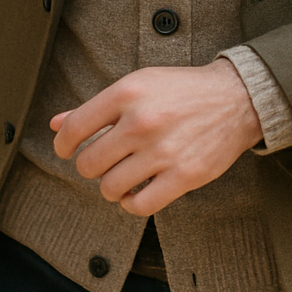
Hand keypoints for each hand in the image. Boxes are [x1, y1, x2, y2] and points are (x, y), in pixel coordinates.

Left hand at [50, 58, 261, 215]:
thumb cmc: (181, 91)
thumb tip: (56, 124)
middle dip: (91, 167)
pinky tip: (137, 192)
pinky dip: (131, 204)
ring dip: (111, 187)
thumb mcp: (138, 85)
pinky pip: (139, 206)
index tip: (69, 151)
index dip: (64, 146)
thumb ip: (96, 107)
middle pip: (88, 164)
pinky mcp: (184, 175)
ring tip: (123, 176)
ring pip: (110, 188)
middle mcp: (141, 121)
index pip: (73, 129)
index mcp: (127, 93)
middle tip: (105, 162)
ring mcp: (162, 150)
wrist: (236, 98)